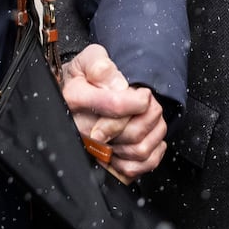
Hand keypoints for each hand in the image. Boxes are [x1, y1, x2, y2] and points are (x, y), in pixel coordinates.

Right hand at [59, 42, 167, 177]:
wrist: (73, 95)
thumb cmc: (84, 77)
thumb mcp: (89, 59)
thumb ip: (101, 66)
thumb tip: (118, 84)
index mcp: (75, 99)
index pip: (115, 106)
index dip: (139, 100)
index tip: (144, 94)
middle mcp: (82, 129)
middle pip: (130, 132)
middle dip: (151, 114)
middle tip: (151, 103)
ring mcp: (93, 149)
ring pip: (137, 151)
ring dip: (155, 132)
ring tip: (153, 118)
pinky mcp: (103, 163)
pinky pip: (133, 169)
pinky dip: (152, 155)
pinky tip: (152, 139)